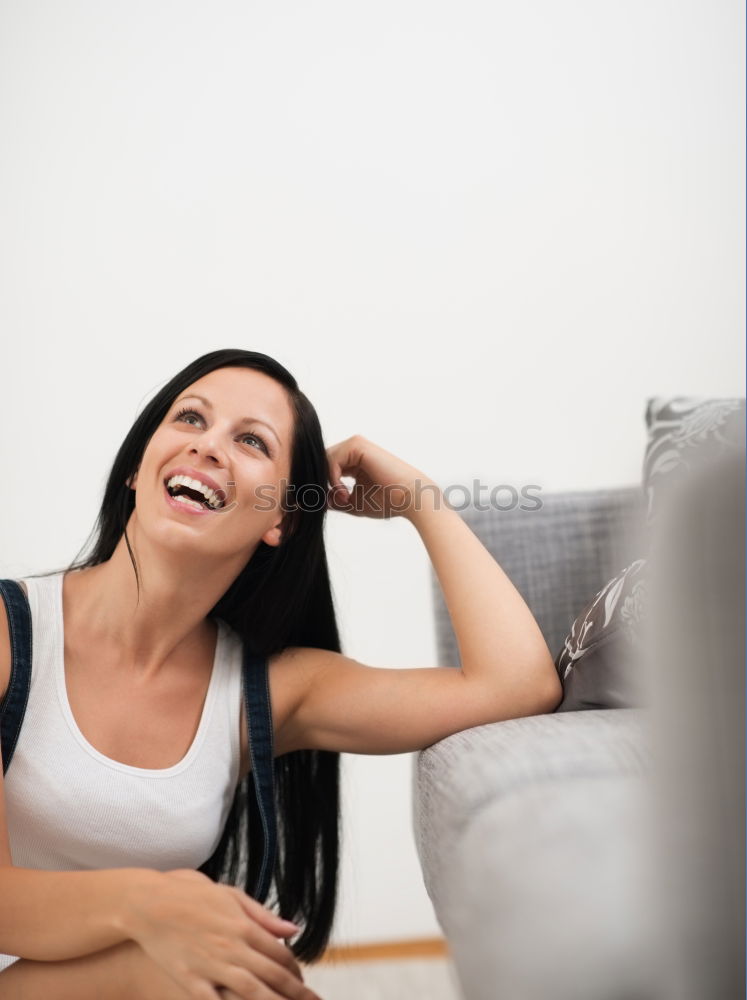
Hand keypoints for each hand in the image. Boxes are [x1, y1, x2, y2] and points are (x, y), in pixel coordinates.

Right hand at [124, 868, 320, 999]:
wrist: (149, 903)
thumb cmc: (190, 894)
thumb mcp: (231, 895)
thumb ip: (263, 915)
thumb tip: (293, 929)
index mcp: (244, 926)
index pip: (280, 953)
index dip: (295, 971)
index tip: (302, 981)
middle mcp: (233, 947)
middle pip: (272, 976)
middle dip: (296, 994)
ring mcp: (212, 966)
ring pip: (252, 993)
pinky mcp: (190, 980)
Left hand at [326, 434, 439, 519]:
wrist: (409, 498)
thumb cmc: (388, 501)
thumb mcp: (354, 503)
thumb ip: (335, 500)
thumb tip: (316, 501)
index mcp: (354, 461)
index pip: (326, 469)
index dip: (320, 486)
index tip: (321, 505)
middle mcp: (354, 449)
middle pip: (322, 463)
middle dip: (318, 483)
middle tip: (323, 503)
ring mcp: (355, 445)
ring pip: (324, 461)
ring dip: (326, 483)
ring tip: (342, 499)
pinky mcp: (357, 445)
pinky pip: (331, 460)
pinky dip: (332, 479)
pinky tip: (344, 493)